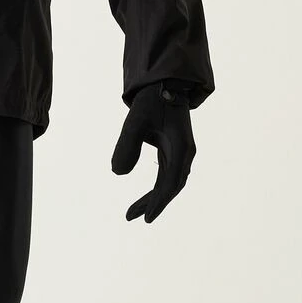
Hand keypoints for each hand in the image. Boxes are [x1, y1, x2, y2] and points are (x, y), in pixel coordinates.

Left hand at [111, 83, 195, 223]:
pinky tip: (145, 198)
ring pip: (168, 183)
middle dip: (152, 204)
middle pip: (170, 187)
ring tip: (133, 213)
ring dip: (153, 198)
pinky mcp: (173, 151)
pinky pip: (165, 176)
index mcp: (182, 148)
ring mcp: (180, 153)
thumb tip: (117, 172)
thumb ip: (126, 145)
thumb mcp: (135, 121)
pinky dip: (156, 188)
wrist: (165, 84)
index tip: (146, 218)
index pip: (171, 183)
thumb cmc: (152, 101)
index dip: (159, 202)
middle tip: (130, 217)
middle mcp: (185, 154)